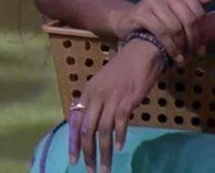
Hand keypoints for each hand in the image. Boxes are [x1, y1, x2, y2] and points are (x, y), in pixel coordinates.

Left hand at [69, 41, 165, 171]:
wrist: (141, 54)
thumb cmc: (123, 70)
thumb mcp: (103, 85)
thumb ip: (96, 103)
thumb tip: (90, 125)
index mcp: (88, 92)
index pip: (75, 121)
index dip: (73, 142)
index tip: (73, 159)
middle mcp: (96, 96)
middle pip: (87, 130)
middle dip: (87, 152)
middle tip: (90, 169)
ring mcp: (111, 98)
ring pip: (102, 131)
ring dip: (104, 152)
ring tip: (105, 167)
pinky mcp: (127, 100)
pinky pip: (120, 122)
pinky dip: (119, 136)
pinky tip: (120, 147)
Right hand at [114, 0, 211, 65]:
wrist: (129, 22)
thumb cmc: (159, 17)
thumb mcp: (178, 10)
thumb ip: (194, 4)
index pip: (198, 12)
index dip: (202, 32)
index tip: (201, 47)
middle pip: (189, 19)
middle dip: (193, 41)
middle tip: (193, 55)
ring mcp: (151, 0)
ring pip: (176, 27)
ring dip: (181, 47)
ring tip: (183, 58)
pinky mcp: (140, 13)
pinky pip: (161, 32)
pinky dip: (170, 47)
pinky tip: (174, 56)